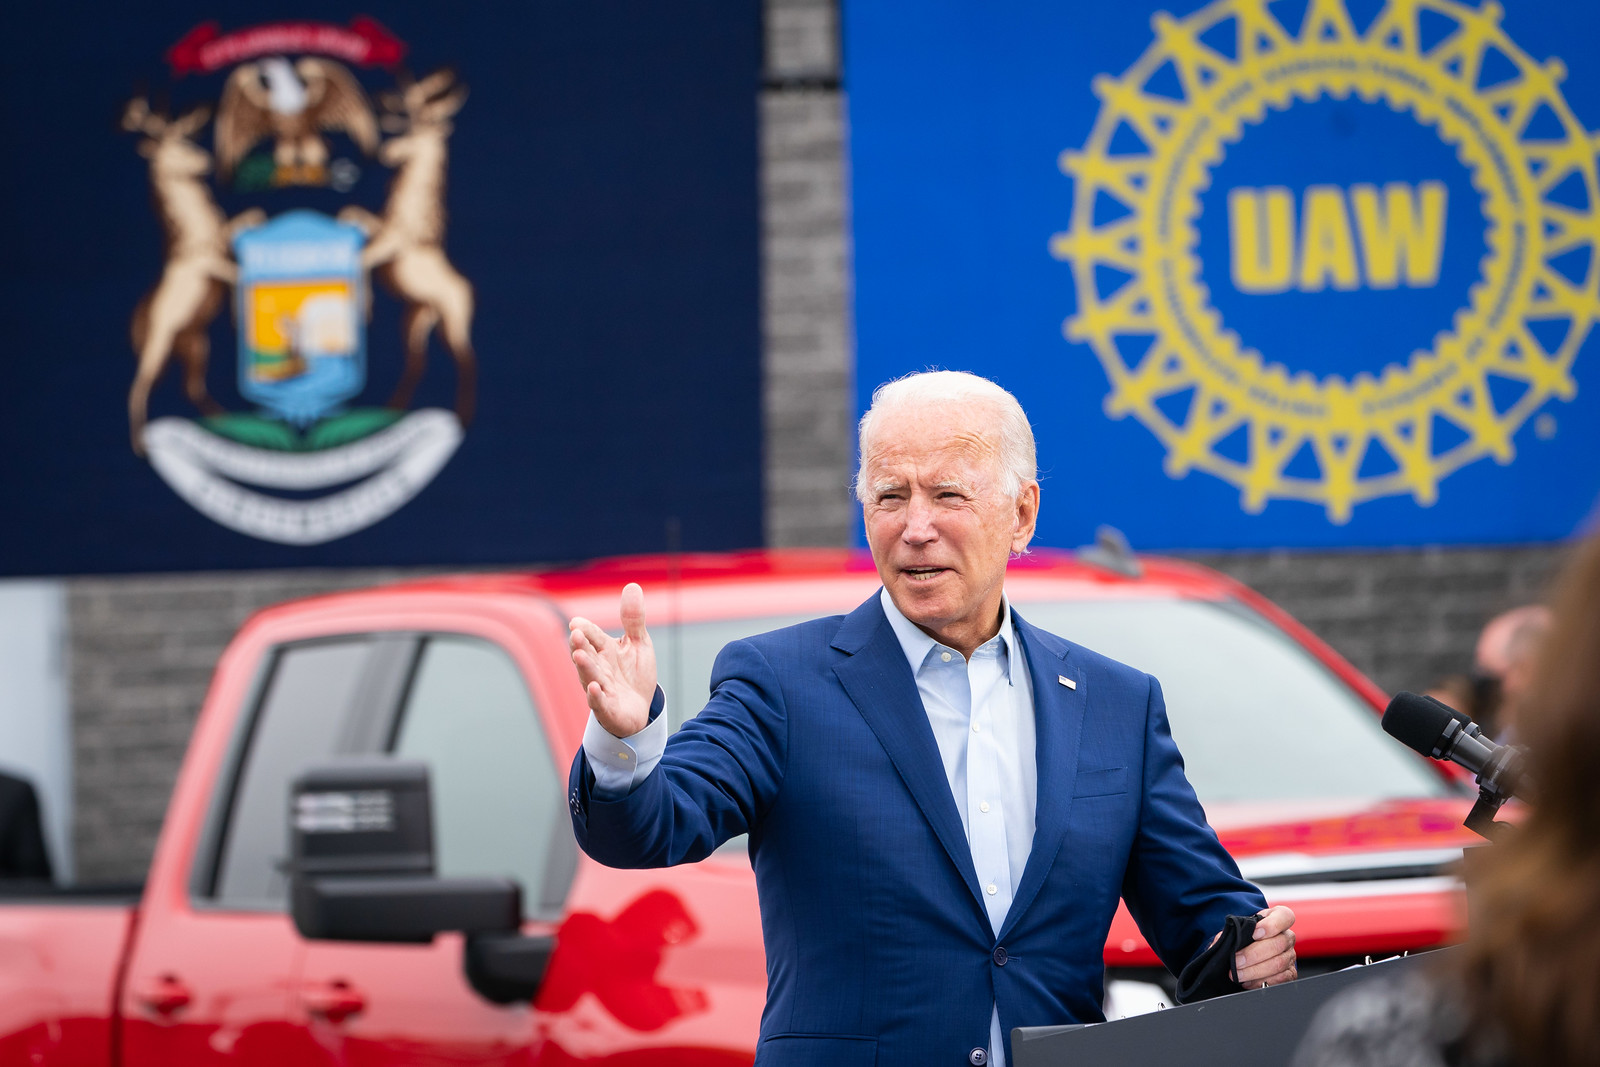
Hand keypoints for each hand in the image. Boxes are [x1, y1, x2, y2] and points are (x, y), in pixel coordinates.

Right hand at [569, 583, 657, 738]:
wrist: (640, 709)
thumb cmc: (634, 674)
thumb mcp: (638, 643)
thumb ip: (633, 619)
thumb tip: (632, 585)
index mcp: (603, 650)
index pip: (593, 637)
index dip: (586, 630)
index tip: (577, 623)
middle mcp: (598, 668)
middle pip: (586, 655)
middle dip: (580, 645)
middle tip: (575, 634)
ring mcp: (601, 689)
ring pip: (590, 677)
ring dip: (585, 667)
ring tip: (578, 655)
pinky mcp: (608, 710)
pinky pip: (599, 703)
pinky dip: (596, 697)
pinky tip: (595, 688)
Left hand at [1234, 905, 1296, 988]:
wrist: (1250, 951)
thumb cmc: (1246, 936)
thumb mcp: (1239, 928)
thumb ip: (1231, 932)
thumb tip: (1220, 942)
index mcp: (1278, 918)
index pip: (1284, 917)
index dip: (1271, 925)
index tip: (1254, 933)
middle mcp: (1287, 936)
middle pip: (1278, 944)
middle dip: (1254, 955)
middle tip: (1237, 961)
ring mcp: (1290, 955)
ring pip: (1278, 964)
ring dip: (1255, 971)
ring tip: (1238, 974)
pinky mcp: (1290, 972)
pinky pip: (1280, 979)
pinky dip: (1262, 982)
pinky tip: (1248, 981)